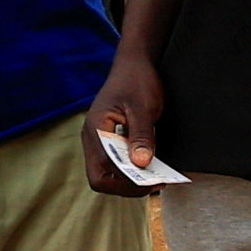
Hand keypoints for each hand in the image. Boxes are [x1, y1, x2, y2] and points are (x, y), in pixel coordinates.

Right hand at [83, 55, 164, 195]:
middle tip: (155, 184)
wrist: (134, 63)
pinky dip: (132, 170)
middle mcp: (93, 138)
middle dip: (126, 186)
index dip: (125, 182)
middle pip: (101, 178)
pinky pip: (116, 163)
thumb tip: (141, 163)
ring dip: (131, 180)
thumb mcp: (143, 107)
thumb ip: (141, 135)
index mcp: (96, 130)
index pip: (102, 172)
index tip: (151, 182)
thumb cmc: (137, 81)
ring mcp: (99, 140)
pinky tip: (152, 167)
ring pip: (108, 173)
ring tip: (157, 179)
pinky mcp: (110, 140)